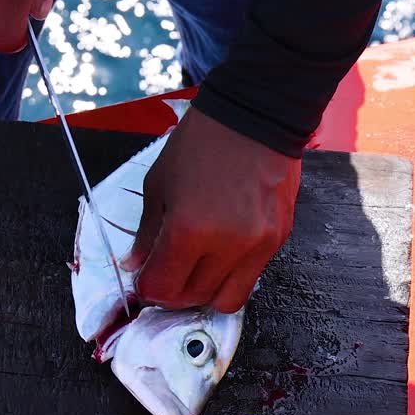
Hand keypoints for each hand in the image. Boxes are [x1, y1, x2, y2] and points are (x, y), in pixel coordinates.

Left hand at [122, 106, 300, 312]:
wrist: (257, 114)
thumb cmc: (201, 142)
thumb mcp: (159, 182)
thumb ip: (147, 231)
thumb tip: (135, 265)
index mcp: (189, 230)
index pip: (162, 287)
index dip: (147, 287)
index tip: (144, 278)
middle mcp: (227, 246)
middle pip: (193, 298)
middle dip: (173, 293)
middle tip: (166, 273)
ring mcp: (258, 246)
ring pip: (227, 300)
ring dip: (205, 292)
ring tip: (195, 269)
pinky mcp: (278, 240)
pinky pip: (251, 277)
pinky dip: (230, 274)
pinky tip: (219, 251)